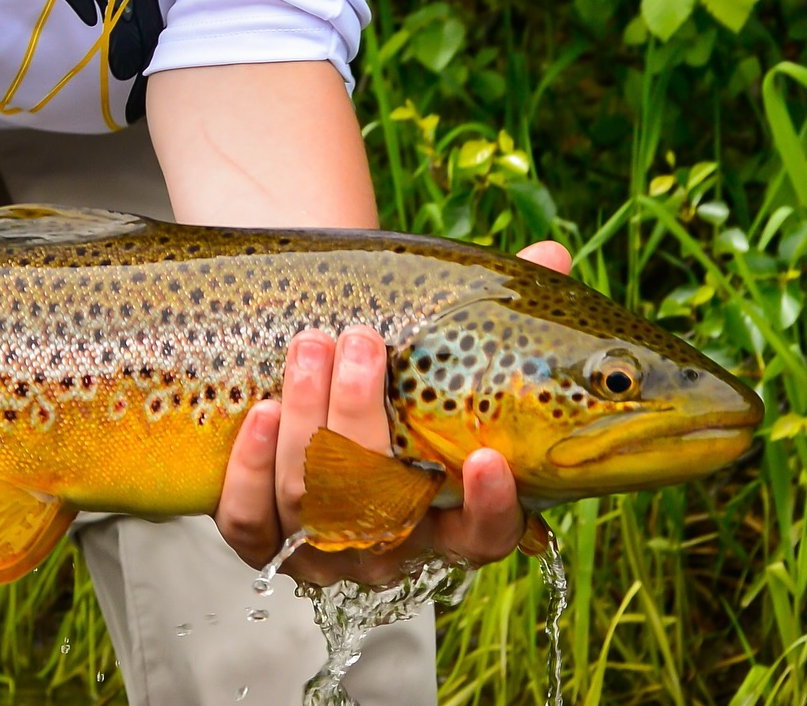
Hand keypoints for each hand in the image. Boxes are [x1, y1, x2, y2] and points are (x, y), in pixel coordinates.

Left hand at [215, 241, 573, 584]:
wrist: (320, 389)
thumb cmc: (403, 375)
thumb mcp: (452, 347)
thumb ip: (505, 312)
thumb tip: (553, 254)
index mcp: (450, 518)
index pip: (484, 538)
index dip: (489, 508)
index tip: (487, 458)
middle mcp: (390, 547)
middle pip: (379, 510)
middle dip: (363, 420)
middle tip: (360, 341)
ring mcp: (323, 552)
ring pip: (312, 508)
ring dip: (309, 422)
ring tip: (311, 346)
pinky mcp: (264, 541)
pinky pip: (254, 523)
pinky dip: (254, 470)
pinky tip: (265, 412)